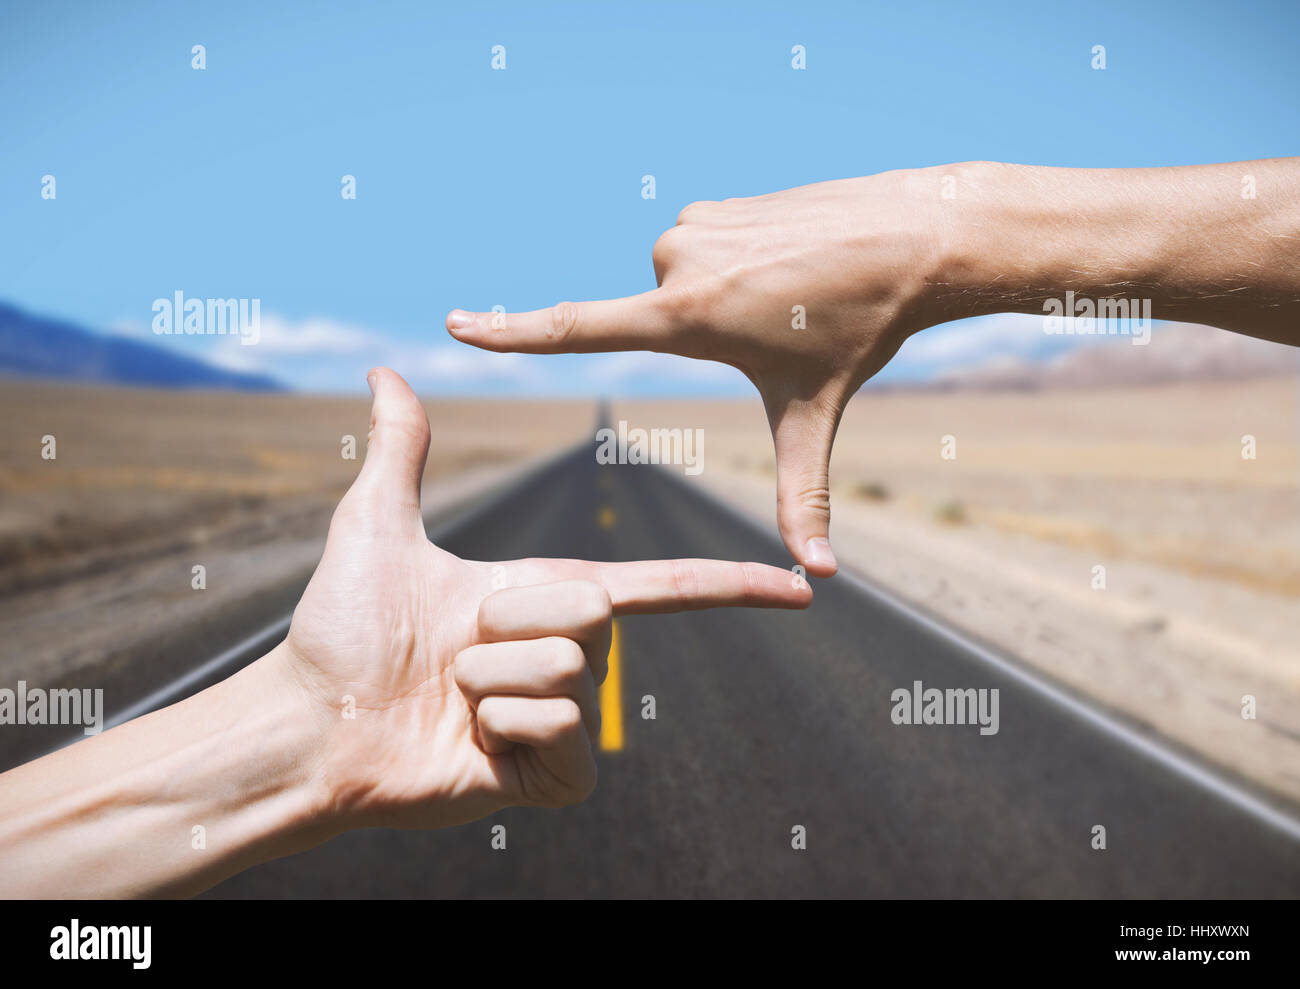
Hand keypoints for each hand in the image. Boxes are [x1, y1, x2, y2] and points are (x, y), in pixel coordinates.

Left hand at [280, 368, 811, 829]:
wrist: (311, 723)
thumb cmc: (340, 629)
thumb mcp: (378, 524)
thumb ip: (401, 447)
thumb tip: (384, 373)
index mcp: (548, 596)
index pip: (661, 584)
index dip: (731, 584)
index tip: (801, 586)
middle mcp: (568, 654)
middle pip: (594, 609)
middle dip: (506, 618)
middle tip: (451, 646)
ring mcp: (564, 720)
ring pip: (567, 669)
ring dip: (488, 676)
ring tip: (449, 693)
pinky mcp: (552, 775)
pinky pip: (564, 735)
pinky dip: (505, 729)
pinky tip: (470, 740)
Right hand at [445, 169, 952, 576]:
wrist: (913, 233)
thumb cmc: (859, 328)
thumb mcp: (814, 413)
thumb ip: (804, 495)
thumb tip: (822, 578)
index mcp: (684, 317)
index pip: (575, 329)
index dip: (511, 334)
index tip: (457, 324)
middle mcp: (674, 262)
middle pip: (660, 323)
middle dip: (710, 337)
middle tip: (777, 326)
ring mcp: (691, 224)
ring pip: (681, 287)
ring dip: (722, 299)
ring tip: (787, 291)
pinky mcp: (710, 204)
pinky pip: (700, 251)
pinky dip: (731, 266)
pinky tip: (786, 263)